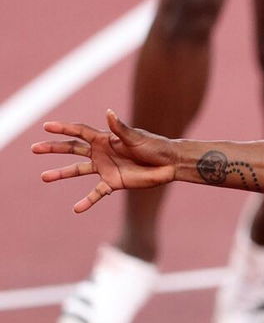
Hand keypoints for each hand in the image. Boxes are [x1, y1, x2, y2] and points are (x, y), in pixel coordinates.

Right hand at [32, 110, 177, 212]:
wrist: (169, 164)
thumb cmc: (155, 146)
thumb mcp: (137, 137)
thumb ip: (120, 128)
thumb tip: (109, 113)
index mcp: (106, 139)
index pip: (80, 132)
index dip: (64, 128)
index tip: (46, 126)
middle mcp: (102, 152)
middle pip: (73, 149)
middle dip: (54, 148)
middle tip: (35, 148)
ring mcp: (105, 168)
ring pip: (78, 171)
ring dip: (61, 173)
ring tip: (44, 176)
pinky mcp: (113, 183)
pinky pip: (96, 193)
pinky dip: (87, 201)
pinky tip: (76, 209)